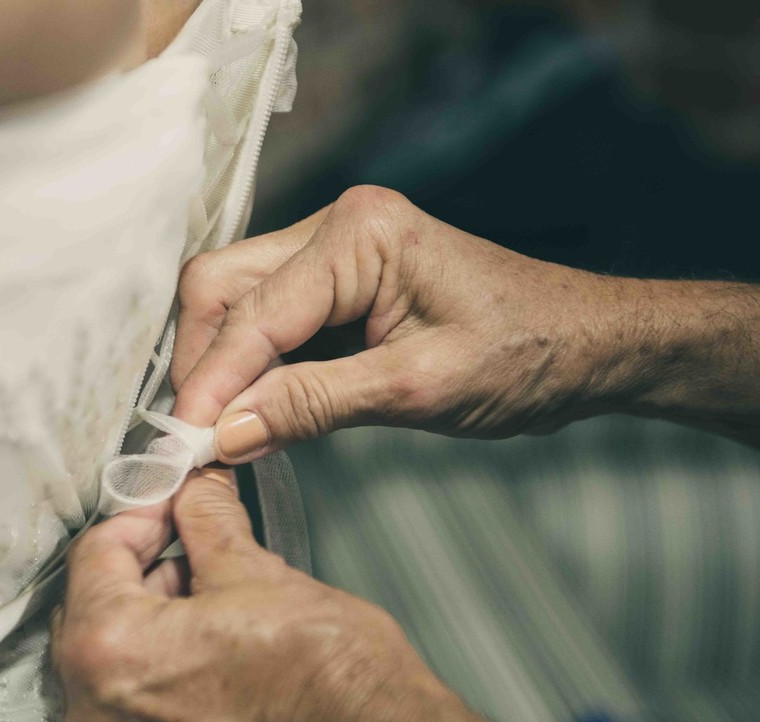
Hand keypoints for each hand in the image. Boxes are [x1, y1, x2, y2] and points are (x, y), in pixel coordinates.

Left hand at [51, 470, 524, 721]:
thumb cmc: (331, 685)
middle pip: (88, 611)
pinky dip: (152, 677)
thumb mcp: (257, 573)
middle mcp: (95, 717)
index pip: (93, 555)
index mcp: (109, 652)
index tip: (169, 508)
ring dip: (145, 623)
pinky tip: (204, 657)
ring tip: (209, 605)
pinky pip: (125, 711)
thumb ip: (206, 519)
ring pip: (105, 663)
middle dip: (138, 570)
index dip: (140, 518)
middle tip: (189, 547)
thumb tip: (193, 486)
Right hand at [172, 186, 636, 460]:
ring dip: (220, 364)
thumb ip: (313, 404)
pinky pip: (268, 317)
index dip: (212, 380)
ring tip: (218, 431)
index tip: (184, 443)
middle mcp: (335, 226)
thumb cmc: (527, 355)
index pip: (254, 311)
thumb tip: (226, 433)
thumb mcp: (418, 387)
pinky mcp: (337, 281)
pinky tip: (250, 407)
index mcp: (360, 233)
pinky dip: (251, 364)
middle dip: (201, 362)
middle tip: (196, 437)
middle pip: (222, 286)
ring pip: (234, 300)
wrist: (589, 344)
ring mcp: (333, 249)